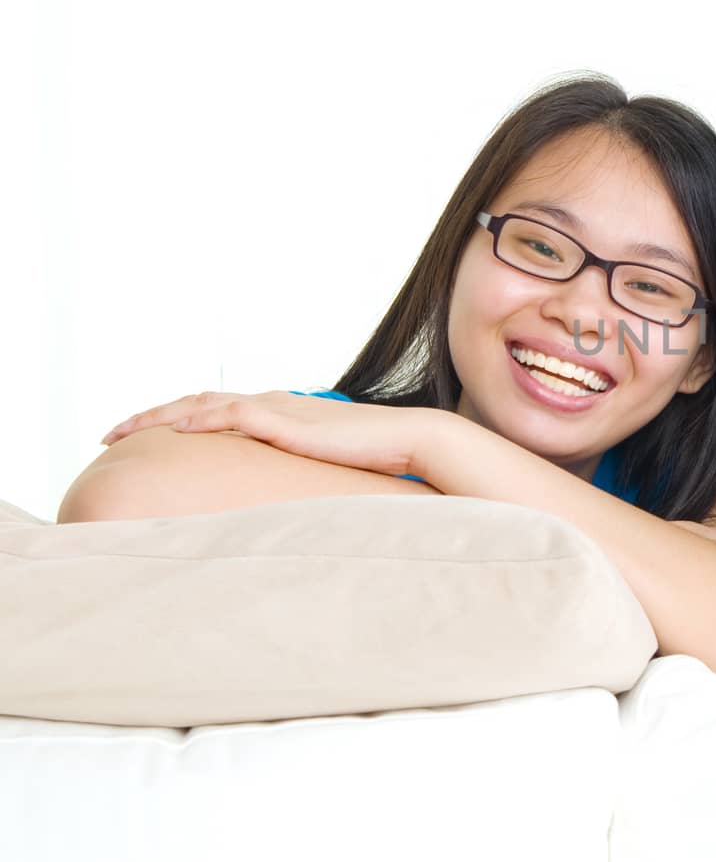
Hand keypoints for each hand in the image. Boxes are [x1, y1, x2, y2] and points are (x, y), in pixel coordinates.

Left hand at [102, 391, 446, 479]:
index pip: (215, 410)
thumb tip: (284, 509)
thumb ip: (300, 479)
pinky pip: (227, 413)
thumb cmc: (377, 459)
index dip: (176, 421)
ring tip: (121, 432)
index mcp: (281, 413)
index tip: (143, 438)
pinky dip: (193, 419)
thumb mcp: (327, 470)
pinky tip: (170, 430)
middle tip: (110, 434)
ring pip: (200, 403)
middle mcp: (272, 403)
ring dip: (158, 416)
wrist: (411, 441)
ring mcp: (277, 408)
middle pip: (195, 401)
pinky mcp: (284, 420)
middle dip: (150, 416)